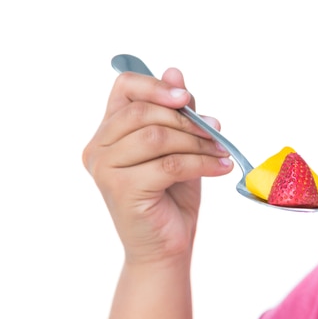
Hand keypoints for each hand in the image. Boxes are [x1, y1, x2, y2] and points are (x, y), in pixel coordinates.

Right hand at [82, 67, 232, 264]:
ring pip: (156, 137)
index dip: (156, 86)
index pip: (124, 88)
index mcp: (107, 132)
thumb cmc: (170, 197)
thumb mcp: (178, 146)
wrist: (165, 248)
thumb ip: (175, 112)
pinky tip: (219, 167)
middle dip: (186, 120)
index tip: (187, 98)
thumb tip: (174, 71)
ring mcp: (105, 169)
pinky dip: (201, 163)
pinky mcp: (121, 189)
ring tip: (219, 152)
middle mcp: (98, 148)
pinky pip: (168, 164)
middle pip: (142, 112)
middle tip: (216, 131)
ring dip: (196, 142)